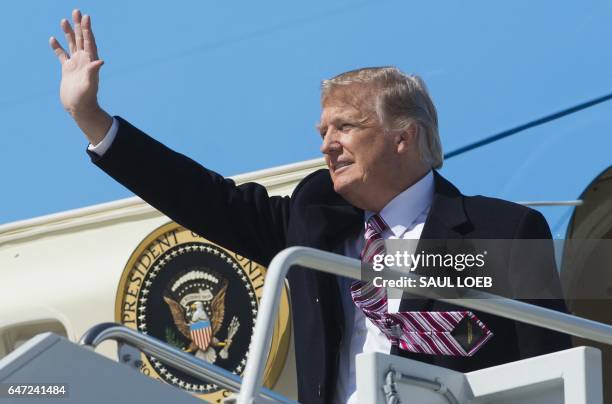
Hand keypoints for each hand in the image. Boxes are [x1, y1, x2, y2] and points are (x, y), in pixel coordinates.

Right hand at [49, 9, 110, 144]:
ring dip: (69, 33)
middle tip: (77, 11)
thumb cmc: (86, 99)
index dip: (88, 29)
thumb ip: (93, 72)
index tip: (86, 17)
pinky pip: (62, 55)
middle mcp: (84, 61)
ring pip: (72, 45)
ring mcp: (76, 65)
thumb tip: (100, 61)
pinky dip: (57, 47)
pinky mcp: (67, 70)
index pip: (89, 42)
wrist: (80, 109)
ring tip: (64, 20)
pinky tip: (53, 39)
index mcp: (90, 62)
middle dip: (79, 25)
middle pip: (82, 39)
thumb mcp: (90, 85)